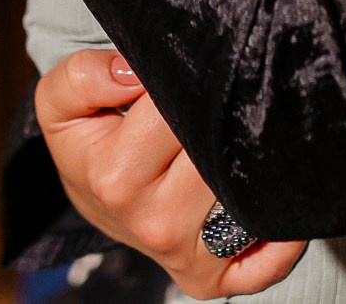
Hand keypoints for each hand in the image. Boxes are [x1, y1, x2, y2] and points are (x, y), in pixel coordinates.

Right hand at [38, 49, 306, 298]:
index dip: (190, 80)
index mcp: (117, 178)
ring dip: (257, 156)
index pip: (180, 112)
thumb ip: (84, 75)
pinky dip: (282, 235)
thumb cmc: (90, 141)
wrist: (93, 198)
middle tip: (231, 89)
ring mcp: (188, 256)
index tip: (194, 67)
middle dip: (228, 114)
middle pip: (220, 152)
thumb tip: (132, 71)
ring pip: (248, 192)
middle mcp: (156, 223)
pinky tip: (272, 192)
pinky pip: (268, 262)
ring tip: (249, 128)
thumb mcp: (63, 102)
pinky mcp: (213, 279)